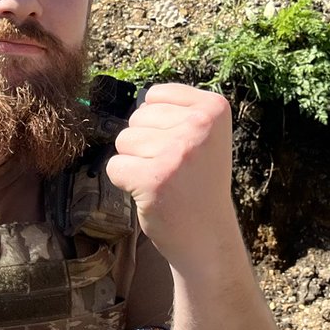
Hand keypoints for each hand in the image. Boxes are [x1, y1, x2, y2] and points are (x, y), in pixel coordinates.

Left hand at [105, 83, 235, 272]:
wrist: (208, 234)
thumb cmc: (199, 181)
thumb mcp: (205, 135)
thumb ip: (177, 112)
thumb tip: (136, 101)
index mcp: (215, 108)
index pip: (155, 95)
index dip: (158, 123)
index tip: (182, 147)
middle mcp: (199, 125)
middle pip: (137, 117)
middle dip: (145, 143)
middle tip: (172, 168)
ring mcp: (176, 152)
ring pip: (124, 141)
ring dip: (135, 162)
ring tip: (163, 180)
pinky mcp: (153, 178)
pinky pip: (114, 166)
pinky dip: (125, 181)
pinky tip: (150, 193)